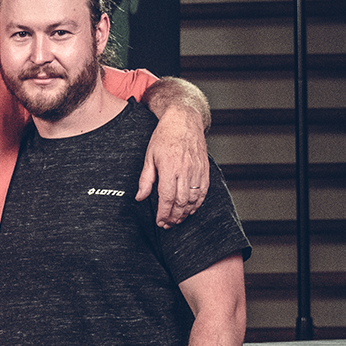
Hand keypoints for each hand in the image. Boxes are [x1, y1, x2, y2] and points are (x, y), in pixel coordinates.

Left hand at [136, 106, 209, 226]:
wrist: (184, 120)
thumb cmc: (164, 136)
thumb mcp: (149, 157)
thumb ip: (145, 179)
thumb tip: (140, 197)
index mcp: (169, 168)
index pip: (167, 198)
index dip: (164, 213)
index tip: (160, 222)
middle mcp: (185, 171)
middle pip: (181, 202)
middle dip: (174, 217)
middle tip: (168, 224)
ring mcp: (197, 170)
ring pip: (194, 199)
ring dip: (186, 212)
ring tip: (177, 219)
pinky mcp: (205, 169)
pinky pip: (204, 191)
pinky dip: (198, 203)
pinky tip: (191, 209)